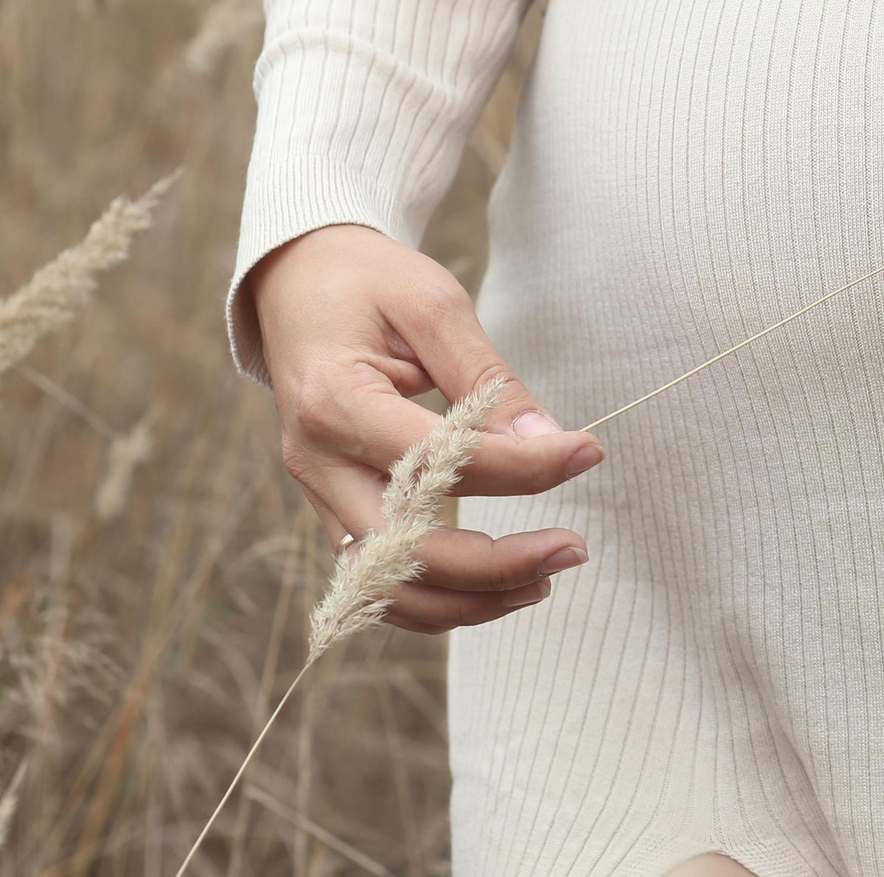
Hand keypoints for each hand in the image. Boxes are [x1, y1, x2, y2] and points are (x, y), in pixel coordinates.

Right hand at [254, 223, 602, 632]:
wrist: (297, 282)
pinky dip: (439, 597)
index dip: (523, 467)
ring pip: (390, 590)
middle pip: (409, 553)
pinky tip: (498, 584)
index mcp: (333, 402)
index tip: (586, 452)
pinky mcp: (333, 508)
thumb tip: (548, 442)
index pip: (439, 462)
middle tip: (574, 548)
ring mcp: (320, 494)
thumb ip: (488, 379)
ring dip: (471, 601)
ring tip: (543, 579)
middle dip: (499, 566)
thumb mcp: (432, 306)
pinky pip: (382, 580)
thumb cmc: (366, 283)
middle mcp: (318, 463)